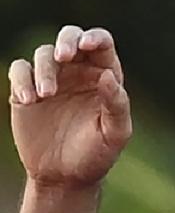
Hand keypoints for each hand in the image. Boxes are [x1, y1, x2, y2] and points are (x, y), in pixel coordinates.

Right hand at [8, 26, 131, 189]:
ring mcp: (51, 79)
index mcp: (104, 75)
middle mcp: (78, 71)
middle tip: (64, 56)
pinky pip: (19, 71)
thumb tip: (108, 75)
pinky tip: (28, 99)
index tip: (87, 45)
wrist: (65, 176)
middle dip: (66, 40)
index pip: (101, 44)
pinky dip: (21, 79)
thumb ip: (116, 104)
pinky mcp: (26, 90)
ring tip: (47, 94)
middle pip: (69, 37)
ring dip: (44, 69)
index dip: (95, 38)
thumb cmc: (97, 153)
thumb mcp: (115, 133)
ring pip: (43, 54)